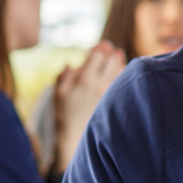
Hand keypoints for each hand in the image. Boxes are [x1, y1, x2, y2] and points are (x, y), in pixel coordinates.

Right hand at [50, 41, 126, 175]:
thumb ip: (65, 76)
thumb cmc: (64, 115)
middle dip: (111, 53)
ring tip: (119, 56)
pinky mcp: (115, 102)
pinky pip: (123, 83)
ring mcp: (109, 93)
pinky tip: (123, 73)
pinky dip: (124, 74)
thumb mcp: (58, 93)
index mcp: (84, 79)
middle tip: (111, 49)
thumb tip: (71, 64)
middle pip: (111, 61)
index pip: (97, 57)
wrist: (75, 138)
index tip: (103, 45)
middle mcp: (99, 84)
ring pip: (119, 71)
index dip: (100, 49)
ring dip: (119, 62)